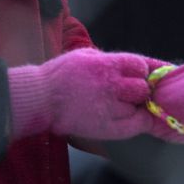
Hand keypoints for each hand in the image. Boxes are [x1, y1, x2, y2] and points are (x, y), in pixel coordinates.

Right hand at [8, 49, 153, 139]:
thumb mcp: (84, 56)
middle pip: (142, 88)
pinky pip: (135, 126)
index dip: (140, 70)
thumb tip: (130, 65)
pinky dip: (137, 123)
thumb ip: (108, 59)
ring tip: (122, 106)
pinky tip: (130, 119)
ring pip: (139, 108)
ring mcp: (109, 108)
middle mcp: (111, 86)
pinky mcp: (106, 127)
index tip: (136, 74)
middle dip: (138, 89)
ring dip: (135, 106)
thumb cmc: (60, 75)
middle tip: (129, 92)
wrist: (40, 99)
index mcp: (105, 65)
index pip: (140, 65)